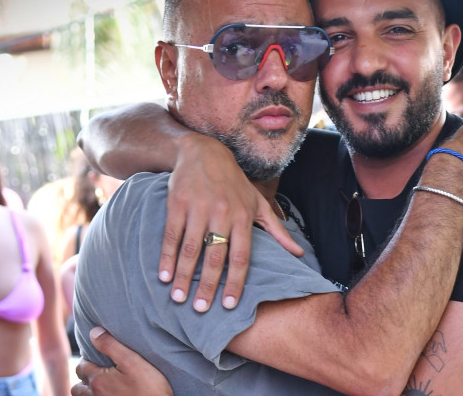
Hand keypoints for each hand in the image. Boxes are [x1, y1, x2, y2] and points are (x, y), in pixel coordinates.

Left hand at [72, 327, 172, 395]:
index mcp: (98, 380)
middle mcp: (95, 395)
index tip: (100, 357)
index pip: (81, 366)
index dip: (88, 359)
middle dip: (85, 376)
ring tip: (100, 384)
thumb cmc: (150, 388)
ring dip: (86, 390)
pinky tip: (108, 393)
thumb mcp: (133, 361)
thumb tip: (94, 332)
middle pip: (78, 386)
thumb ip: (111, 346)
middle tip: (99, 370)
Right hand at [160, 133, 303, 310]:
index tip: (230, 305)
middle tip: (200, 309)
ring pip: (191, 248)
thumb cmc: (234, 183)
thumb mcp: (258, 204)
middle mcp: (222, 214)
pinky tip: (163, 276)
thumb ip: (277, 230)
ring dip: (184, 276)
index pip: (241, 256)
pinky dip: (166, 256)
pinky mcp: (178, 204)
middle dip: (207, 286)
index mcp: (243, 217)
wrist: (204, 152)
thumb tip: (299, 255)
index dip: (236, 282)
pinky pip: (171, 235)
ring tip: (179, 299)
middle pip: (215, 256)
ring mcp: (199, 209)